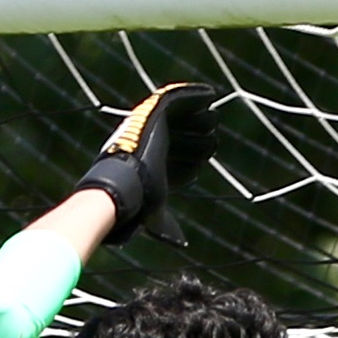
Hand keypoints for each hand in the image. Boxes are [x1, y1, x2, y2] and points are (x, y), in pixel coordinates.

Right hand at [76, 81, 226, 240]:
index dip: (188, 166)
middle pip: (180, 140)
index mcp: (150, 166)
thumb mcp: (156, 215)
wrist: (126, 180)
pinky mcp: (155, 109)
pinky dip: (194, 95)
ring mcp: (152, 125)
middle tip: (211, 147)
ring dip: (200, 120)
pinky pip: (177, 97)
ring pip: (183, 119)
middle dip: (197, 144)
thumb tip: (180, 242)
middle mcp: (150, 143)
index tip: (197, 170)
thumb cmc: (138, 200)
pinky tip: (209, 94)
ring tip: (212, 121)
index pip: (174, 165)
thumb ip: (168, 225)